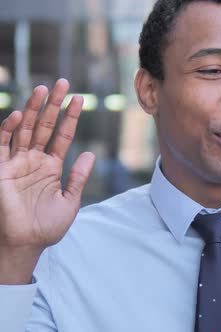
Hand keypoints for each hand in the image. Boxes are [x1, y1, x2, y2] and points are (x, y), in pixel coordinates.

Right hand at [0, 79, 94, 283]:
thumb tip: (90, 154)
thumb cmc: (46, 227)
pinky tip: (21, 116)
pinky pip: (2, 145)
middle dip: (53, 105)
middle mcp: (33, 160)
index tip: (81, 99)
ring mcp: (16, 163)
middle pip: (44, 126)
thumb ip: (79, 177)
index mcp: (51, 167)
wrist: (25, 244)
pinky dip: (10, 130)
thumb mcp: (70, 201)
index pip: (62, 135)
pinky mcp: (0, 170)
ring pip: (25, 130)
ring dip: (34, 109)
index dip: (71, 117)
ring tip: (44, 89)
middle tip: (63, 82)